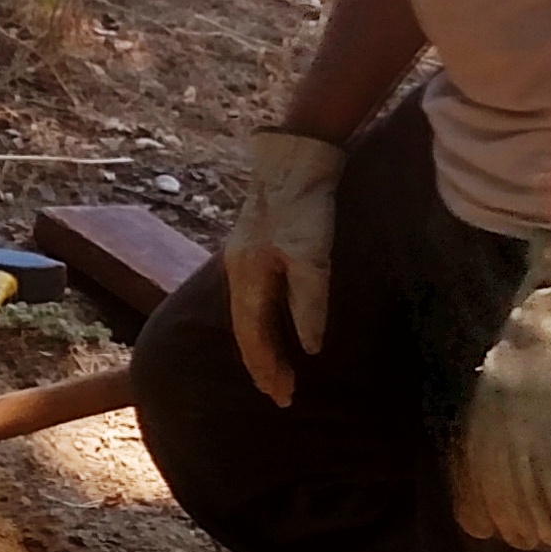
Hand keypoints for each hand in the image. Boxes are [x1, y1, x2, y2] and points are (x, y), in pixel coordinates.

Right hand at [224, 129, 343, 404]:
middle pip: (246, 330)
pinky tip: (275, 324)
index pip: (253, 338)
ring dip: (263, 344)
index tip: (283, 397)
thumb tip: (311, 348)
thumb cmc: (304, 202)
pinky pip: (255, 297)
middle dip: (263, 364)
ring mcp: (243, 257)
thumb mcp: (312, 254)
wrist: (295, 154)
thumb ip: (310, 301)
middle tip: (282, 394)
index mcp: (247, 277)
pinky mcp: (257, 246)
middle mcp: (238, 271)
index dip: (268, 369)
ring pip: (248, 314)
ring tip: (278, 368)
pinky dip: (264, 320)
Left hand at [451, 232, 550, 548]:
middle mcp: (510, 438)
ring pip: (548, 508)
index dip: (487, 520)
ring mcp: (548, 436)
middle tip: (539, 535)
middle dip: (526, 530)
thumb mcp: (495, 386)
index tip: (496, 532)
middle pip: (514, 508)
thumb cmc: (530, 343)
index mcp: (483, 425)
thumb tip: (490, 476)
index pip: (479, 493)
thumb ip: (492, 429)